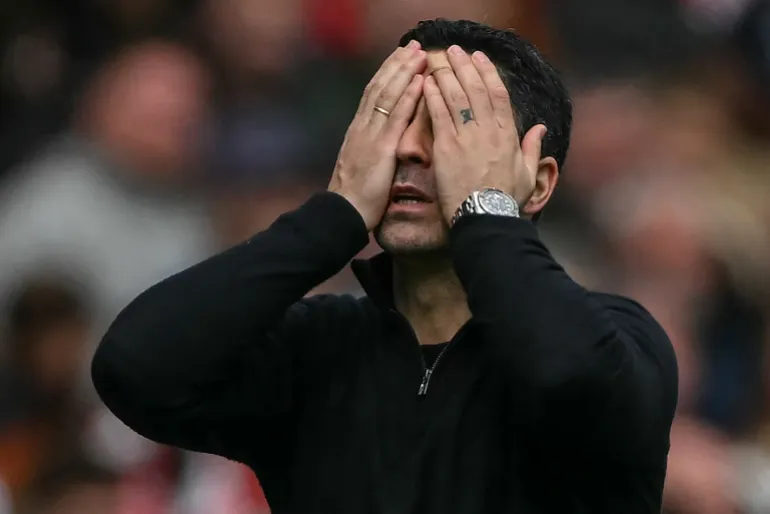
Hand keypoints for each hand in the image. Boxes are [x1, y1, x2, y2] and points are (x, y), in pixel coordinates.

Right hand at [328, 41, 426, 229]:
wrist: (342, 211)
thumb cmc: (354, 197)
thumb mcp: (361, 165)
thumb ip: (370, 149)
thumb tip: (381, 142)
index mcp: (358, 131)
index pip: (373, 94)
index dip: (387, 74)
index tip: (400, 57)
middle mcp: (362, 127)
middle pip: (380, 87)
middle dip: (397, 65)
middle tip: (413, 46)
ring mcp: (370, 135)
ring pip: (388, 96)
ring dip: (405, 72)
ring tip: (419, 55)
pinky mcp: (380, 148)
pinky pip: (396, 117)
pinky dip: (408, 97)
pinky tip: (419, 82)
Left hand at [423, 46, 546, 222]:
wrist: (485, 219)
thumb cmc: (506, 201)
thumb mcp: (528, 174)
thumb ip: (533, 148)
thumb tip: (541, 128)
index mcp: (508, 135)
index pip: (498, 95)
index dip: (488, 74)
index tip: (480, 59)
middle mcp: (488, 131)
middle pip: (475, 89)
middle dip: (465, 67)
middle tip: (455, 51)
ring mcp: (466, 137)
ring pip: (456, 97)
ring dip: (447, 75)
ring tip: (439, 61)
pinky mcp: (445, 147)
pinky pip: (438, 115)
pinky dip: (432, 96)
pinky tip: (426, 83)